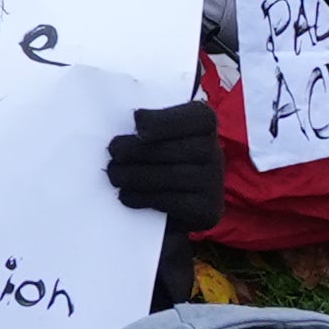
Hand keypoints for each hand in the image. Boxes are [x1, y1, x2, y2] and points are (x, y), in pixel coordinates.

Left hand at [104, 99, 227, 218]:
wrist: (173, 207)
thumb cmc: (158, 158)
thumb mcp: (157, 134)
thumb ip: (148, 124)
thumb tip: (127, 121)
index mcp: (205, 123)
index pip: (195, 117)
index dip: (165, 120)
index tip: (137, 123)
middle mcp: (215, 151)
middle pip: (177, 149)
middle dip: (138, 150)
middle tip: (112, 151)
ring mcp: (214, 182)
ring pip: (170, 176)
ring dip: (135, 175)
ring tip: (113, 174)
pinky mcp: (207, 210)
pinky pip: (171, 202)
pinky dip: (143, 198)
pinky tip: (125, 195)